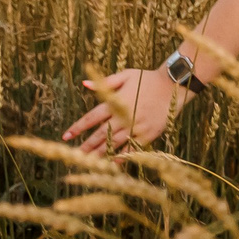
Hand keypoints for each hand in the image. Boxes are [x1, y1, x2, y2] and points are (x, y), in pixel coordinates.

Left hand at [64, 68, 183, 156]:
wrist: (173, 86)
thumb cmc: (147, 78)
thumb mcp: (125, 75)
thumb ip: (104, 82)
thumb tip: (84, 83)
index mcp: (115, 102)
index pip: (92, 117)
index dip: (78, 127)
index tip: (66, 135)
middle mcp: (124, 116)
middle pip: (100, 134)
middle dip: (86, 145)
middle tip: (75, 154)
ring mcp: (136, 127)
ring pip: (114, 143)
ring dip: (100, 153)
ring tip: (88, 161)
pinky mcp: (148, 134)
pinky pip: (132, 148)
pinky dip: (122, 156)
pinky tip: (112, 163)